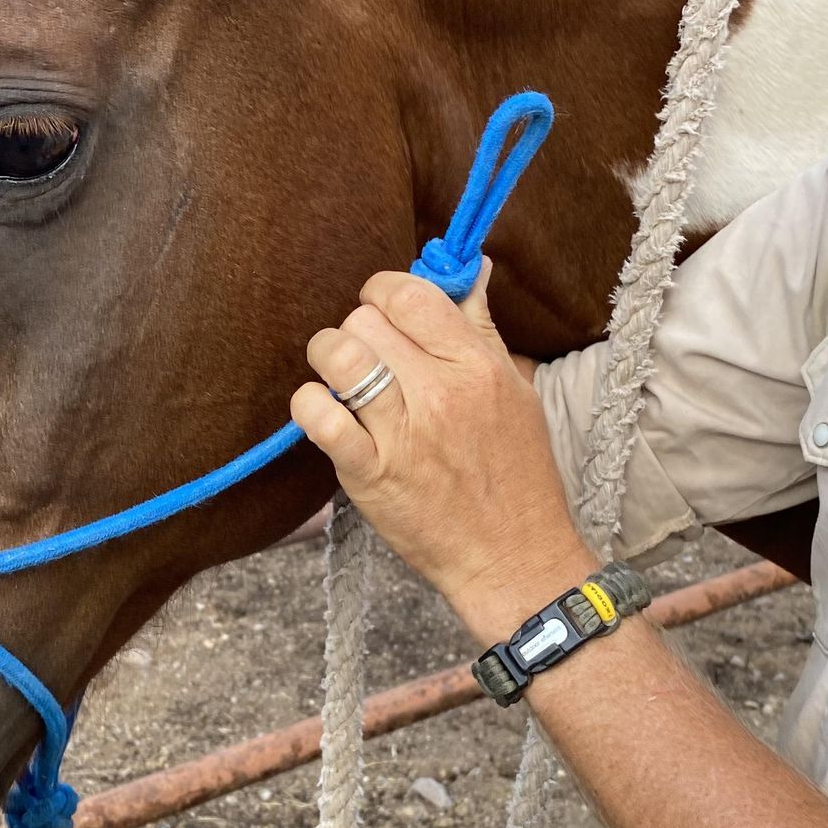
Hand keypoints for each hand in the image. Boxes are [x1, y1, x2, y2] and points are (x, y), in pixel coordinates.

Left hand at [291, 261, 595, 641]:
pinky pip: (318, 417)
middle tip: (367, 357)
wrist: (514, 557)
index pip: (411, 294)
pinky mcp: (371, 474)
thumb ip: (481, 328)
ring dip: (328, 359)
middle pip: (366, 320)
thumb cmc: (517, 475)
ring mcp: (403, 434)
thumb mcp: (515, 390)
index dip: (382, 293)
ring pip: (338, 356)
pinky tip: (323, 412)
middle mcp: (440, 393)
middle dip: (358, 330)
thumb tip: (467, 270)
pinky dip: (310, 405)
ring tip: (340, 379)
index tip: (382, 312)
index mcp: (477, 366)